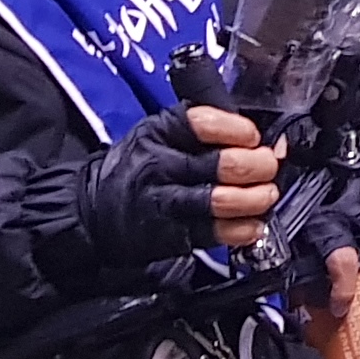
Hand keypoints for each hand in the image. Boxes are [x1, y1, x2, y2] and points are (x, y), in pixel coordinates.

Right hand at [72, 105, 277, 277]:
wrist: (92, 212)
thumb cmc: (138, 167)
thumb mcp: (160, 133)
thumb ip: (206, 129)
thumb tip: (259, 135)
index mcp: (161, 132)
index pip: (204, 123)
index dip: (238, 129)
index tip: (254, 136)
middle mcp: (162, 166)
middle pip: (222, 164)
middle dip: (258, 165)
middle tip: (268, 166)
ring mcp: (165, 202)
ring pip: (220, 200)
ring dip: (255, 198)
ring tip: (265, 195)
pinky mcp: (171, 235)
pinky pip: (214, 233)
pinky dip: (243, 230)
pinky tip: (253, 224)